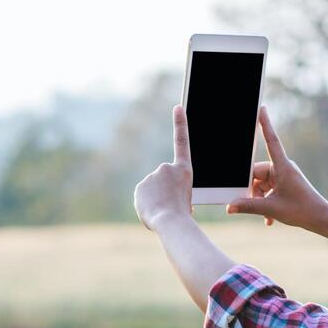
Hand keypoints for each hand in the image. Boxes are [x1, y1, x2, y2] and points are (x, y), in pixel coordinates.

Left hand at [133, 105, 193, 230]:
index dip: (180, 123)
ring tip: (164, 210)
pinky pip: (143, 197)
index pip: (182, 141)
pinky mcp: (141, 186)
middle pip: (163, 181)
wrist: (171, 220)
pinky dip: (147, 205)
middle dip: (165, 193)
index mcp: (184, 170)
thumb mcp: (186, 201)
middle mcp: (167, 168)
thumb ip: (174, 193)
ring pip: (153, 190)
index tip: (178, 107)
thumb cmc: (183, 216)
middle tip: (171, 206)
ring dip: (156, 200)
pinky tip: (152, 211)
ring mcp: (153, 176)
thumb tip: (165, 197)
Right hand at [227, 106, 327, 231]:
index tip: (261, 108)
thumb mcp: (271, 209)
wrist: (320, 218)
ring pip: (260, 184)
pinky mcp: (284, 184)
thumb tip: (229, 207)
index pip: (271, 140)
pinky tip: (269, 219)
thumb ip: (248, 206)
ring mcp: (283, 176)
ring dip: (259, 200)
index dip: (265, 124)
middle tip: (254, 205)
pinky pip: (267, 190)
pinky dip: (266, 203)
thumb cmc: (301, 210)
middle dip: (252, 191)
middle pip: (256, 173)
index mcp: (282, 166)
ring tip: (266, 216)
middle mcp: (282, 168)